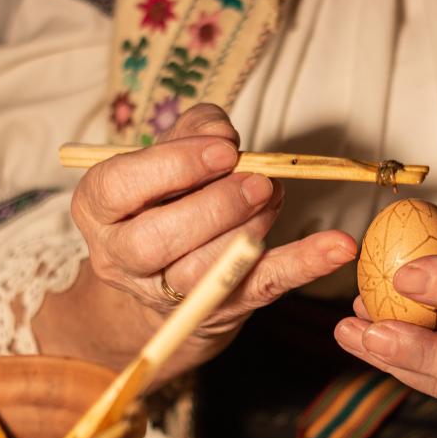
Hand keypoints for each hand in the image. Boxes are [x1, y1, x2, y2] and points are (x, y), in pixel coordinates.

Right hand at [52, 104, 357, 373]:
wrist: (165, 268)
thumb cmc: (168, 192)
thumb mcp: (170, 150)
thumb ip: (195, 130)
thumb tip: (223, 136)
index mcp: (99, 208)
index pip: (118, 187)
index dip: (172, 166)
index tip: (223, 150)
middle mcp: (121, 257)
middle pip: (154, 241)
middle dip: (213, 207)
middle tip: (258, 181)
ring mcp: (166, 292)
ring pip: (200, 273)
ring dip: (247, 232)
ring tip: (274, 198)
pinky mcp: (219, 308)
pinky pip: (261, 288)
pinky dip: (303, 265)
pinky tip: (337, 246)